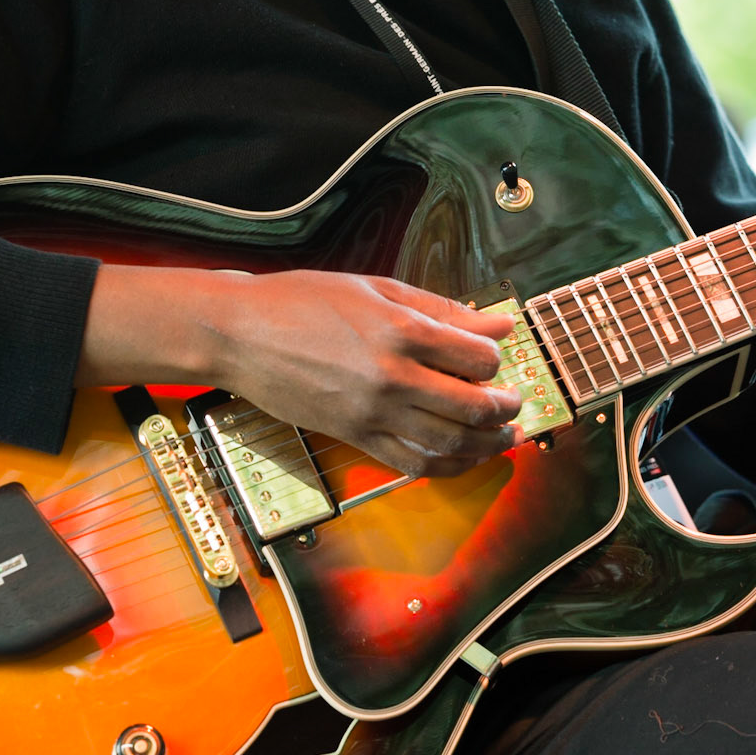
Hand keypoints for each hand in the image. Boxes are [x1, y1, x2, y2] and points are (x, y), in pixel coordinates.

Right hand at [78, 263, 521, 477]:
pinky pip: (412, 464)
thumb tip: (497, 323)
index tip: (495, 357)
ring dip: (486, 444)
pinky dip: (446, 466)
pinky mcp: (354, 436)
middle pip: (472, 406)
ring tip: (501, 436)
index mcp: (400, 329)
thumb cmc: (303, 302)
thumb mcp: (375, 288)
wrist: (242, 333)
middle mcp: (391, 375)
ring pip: (449, 443)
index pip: (476, 357)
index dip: (495, 359)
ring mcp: (372, 412)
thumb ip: (440, 308)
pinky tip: (461, 457)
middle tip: (513, 404)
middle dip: (503, 408)